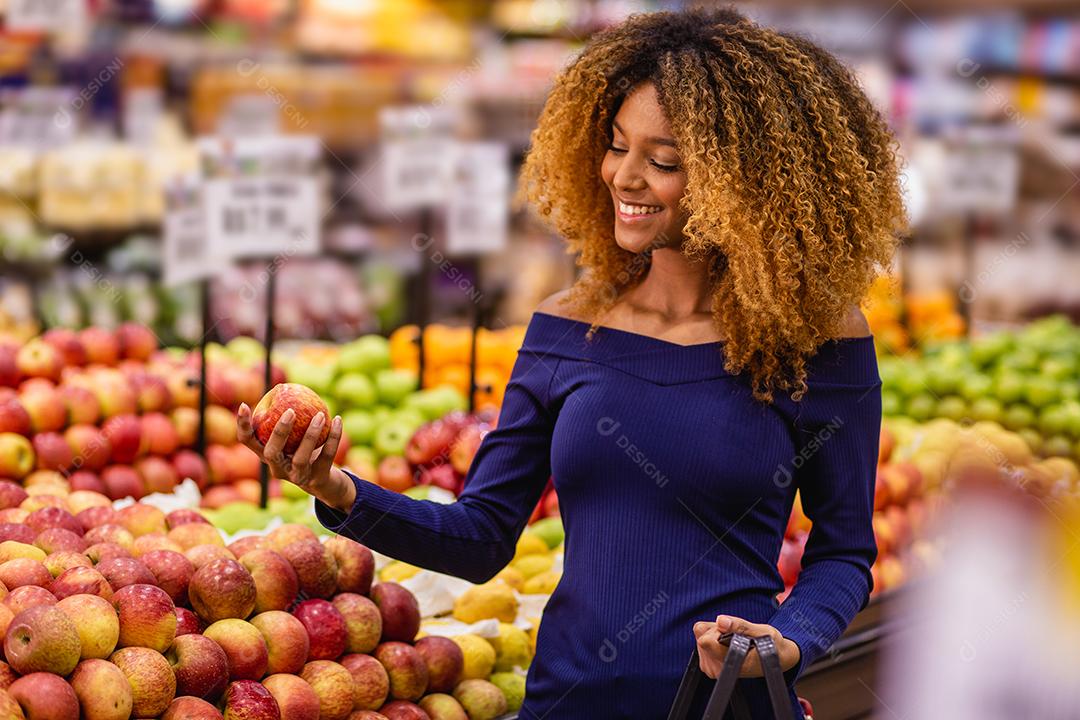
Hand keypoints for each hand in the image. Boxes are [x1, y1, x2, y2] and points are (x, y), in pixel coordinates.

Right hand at [236, 403, 354, 511]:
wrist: (324, 482)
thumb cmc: (304, 451)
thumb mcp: (293, 436)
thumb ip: (287, 418)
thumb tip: (283, 386)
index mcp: (267, 455)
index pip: (247, 442)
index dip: (242, 426)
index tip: (243, 405)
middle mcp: (277, 468)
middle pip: (270, 453)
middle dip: (279, 432)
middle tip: (290, 411)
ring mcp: (297, 477)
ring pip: (300, 458)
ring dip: (310, 435)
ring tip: (320, 414)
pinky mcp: (317, 480)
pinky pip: (326, 456)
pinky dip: (333, 437)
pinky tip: (338, 420)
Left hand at [694, 615, 799, 678]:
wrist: (777, 659)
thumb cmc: (771, 646)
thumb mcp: (762, 632)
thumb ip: (740, 626)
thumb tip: (720, 620)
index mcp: (729, 663)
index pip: (704, 641)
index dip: (717, 629)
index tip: (733, 631)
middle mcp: (717, 669)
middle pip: (702, 634)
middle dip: (717, 629)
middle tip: (737, 635)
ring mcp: (711, 669)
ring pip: (701, 635)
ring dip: (716, 633)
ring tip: (735, 639)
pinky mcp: (708, 666)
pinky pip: (701, 640)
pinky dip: (713, 637)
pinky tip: (728, 643)